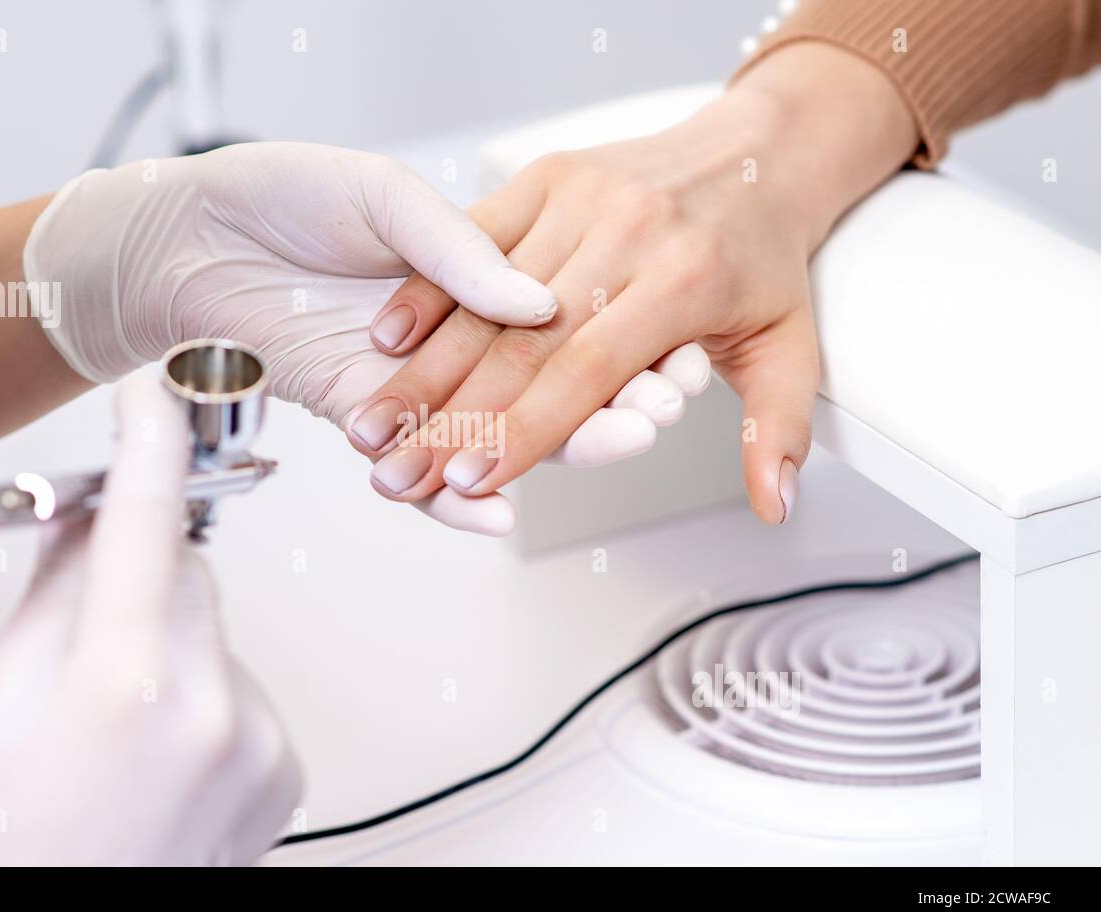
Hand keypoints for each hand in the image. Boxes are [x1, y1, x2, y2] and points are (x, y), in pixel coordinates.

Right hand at [0, 373, 299, 865]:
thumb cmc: (19, 840)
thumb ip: (54, 594)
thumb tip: (90, 516)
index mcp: (123, 681)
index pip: (143, 521)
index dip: (149, 442)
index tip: (154, 396)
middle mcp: (211, 706)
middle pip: (189, 573)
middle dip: (143, 580)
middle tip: (93, 639)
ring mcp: (259, 738)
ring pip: (219, 630)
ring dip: (177, 647)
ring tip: (127, 728)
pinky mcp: (287, 763)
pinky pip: (246, 684)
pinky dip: (212, 696)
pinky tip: (169, 754)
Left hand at [24, 141, 704, 534]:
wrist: (192, 235)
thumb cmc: (282, 196)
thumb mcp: (385, 198)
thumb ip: (460, 252)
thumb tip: (538, 303)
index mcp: (469, 279)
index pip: (561, 321)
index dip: (617, 340)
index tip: (667, 355)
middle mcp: (450, 340)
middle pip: (543, 386)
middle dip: (605, 404)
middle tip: (652, 414)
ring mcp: (411, 386)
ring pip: (491, 435)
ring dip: (552, 452)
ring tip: (608, 451)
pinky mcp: (364, 419)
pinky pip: (418, 470)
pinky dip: (454, 500)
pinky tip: (497, 513)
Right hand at [350, 45, 916, 523]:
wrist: (756, 151)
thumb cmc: (763, 259)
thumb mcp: (791, 348)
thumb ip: (775, 433)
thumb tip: (774, 509)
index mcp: (683, 283)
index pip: (583, 374)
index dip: (521, 433)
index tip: (467, 483)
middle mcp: (627, 234)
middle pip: (520, 344)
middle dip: (451, 420)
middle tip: (397, 476)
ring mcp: (581, 198)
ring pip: (485, 297)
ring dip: (423, 369)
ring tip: (372, 430)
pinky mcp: (547, 175)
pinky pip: (472, 237)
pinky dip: (427, 292)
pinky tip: (382, 342)